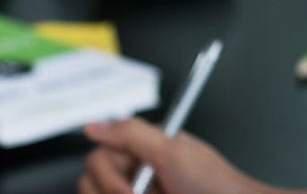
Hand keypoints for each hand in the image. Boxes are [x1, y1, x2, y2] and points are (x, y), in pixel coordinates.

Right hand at [80, 118, 267, 193]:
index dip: (108, 175)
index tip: (130, 189)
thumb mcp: (172, 152)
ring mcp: (136, 193)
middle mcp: (134, 175)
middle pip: (89, 184)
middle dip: (113, 191)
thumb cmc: (212, 183)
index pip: (98, 157)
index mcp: (142, 152)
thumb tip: (92, 125)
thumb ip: (132, 135)